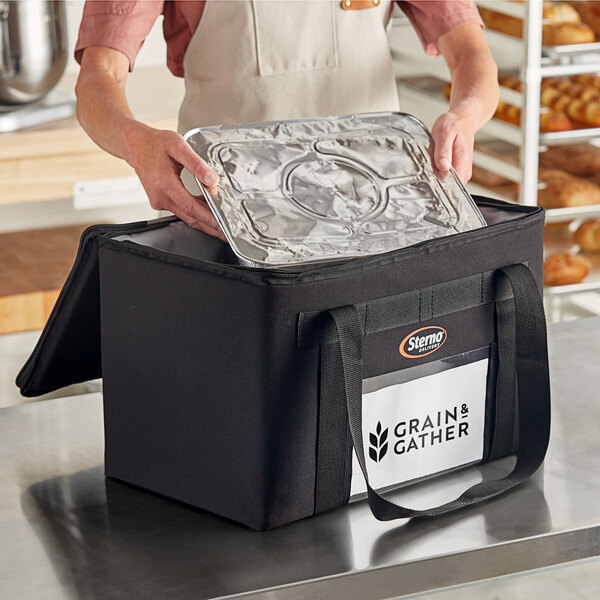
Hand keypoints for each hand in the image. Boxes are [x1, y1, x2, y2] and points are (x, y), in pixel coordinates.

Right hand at [123, 123, 225, 239]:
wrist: (135, 145)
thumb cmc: (155, 143)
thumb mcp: (178, 146)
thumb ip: (196, 164)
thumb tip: (211, 180)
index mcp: (164, 183)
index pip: (190, 207)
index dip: (207, 217)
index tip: (221, 224)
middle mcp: (160, 196)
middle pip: (189, 217)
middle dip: (209, 226)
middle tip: (226, 233)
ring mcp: (159, 201)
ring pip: (185, 216)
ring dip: (203, 221)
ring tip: (221, 227)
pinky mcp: (160, 201)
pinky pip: (180, 211)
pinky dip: (194, 213)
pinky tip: (207, 213)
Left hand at [431, 109, 476, 183]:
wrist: (463, 119)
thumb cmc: (454, 124)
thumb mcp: (444, 133)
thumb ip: (443, 151)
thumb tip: (443, 167)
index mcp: (462, 161)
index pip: (450, 183)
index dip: (436, 180)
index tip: (429, 170)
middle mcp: (464, 170)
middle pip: (446, 184)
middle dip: (435, 176)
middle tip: (431, 160)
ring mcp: (463, 171)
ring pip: (445, 181)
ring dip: (436, 173)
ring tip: (435, 157)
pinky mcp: (459, 170)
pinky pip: (446, 176)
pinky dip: (438, 170)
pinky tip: (437, 160)